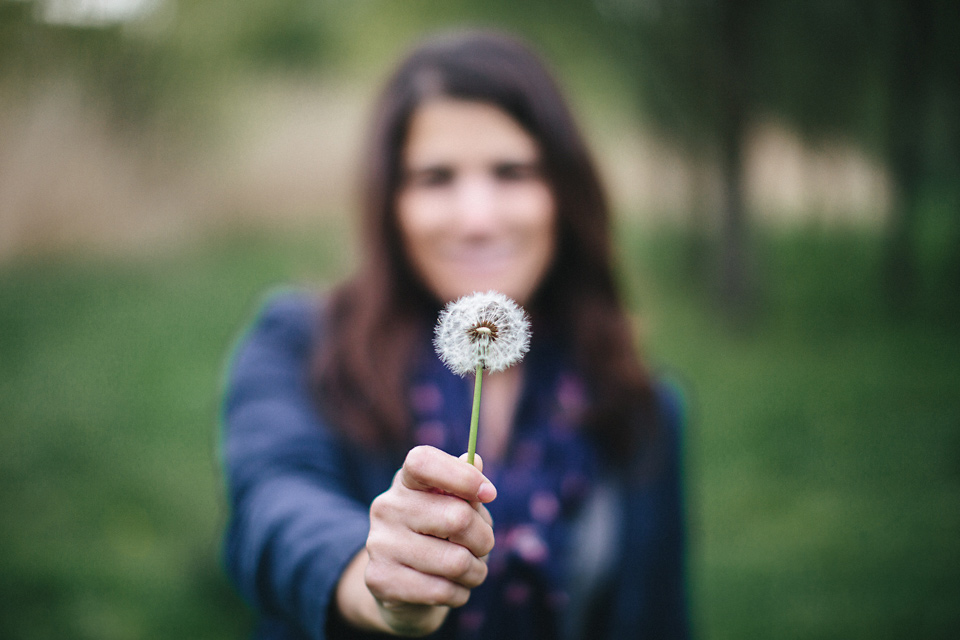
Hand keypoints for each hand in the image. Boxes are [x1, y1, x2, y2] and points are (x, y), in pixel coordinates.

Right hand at [336, 446, 496, 635]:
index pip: (424, 462)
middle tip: (482, 547)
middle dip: (484, 539)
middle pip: (458, 518)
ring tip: (469, 571)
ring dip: (476, 571)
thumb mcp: (454, 506)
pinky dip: (460, 593)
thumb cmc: (440, 537)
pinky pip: (442, 590)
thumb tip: (474, 461)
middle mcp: (387, 507)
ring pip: (456, 561)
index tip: (489, 494)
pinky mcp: (381, 580)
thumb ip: (465, 485)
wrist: (404, 587)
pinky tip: (451, 588)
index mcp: (405, 482)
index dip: (462, 476)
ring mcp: (380, 544)